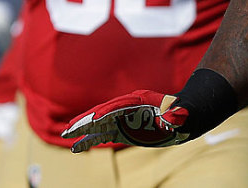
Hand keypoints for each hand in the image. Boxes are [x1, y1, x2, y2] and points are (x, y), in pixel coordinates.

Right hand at [61, 90, 189, 152]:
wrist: (182, 116)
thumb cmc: (182, 114)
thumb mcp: (180, 114)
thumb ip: (175, 116)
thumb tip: (170, 118)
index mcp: (139, 100)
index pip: (119, 106)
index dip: (107, 113)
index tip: (95, 121)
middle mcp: (127, 109)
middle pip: (102, 113)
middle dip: (86, 120)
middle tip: (69, 128)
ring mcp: (123, 120)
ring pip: (98, 125)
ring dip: (82, 130)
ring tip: (66, 136)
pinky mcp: (122, 131)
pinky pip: (102, 135)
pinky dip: (89, 140)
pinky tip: (76, 147)